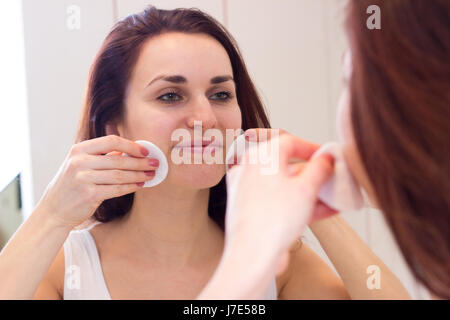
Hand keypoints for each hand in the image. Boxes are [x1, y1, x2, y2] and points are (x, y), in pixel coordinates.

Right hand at [34, 135, 158, 228]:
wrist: (54, 210)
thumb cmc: (72, 184)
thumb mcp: (81, 164)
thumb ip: (103, 155)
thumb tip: (130, 150)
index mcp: (79, 150)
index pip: (111, 141)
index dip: (131, 146)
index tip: (146, 151)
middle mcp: (79, 162)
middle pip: (118, 159)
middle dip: (140, 162)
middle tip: (155, 164)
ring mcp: (83, 179)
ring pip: (120, 175)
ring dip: (139, 175)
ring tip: (151, 175)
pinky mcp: (89, 195)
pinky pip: (116, 189)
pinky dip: (131, 187)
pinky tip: (140, 185)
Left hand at [224, 129, 336, 274]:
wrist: (252, 256)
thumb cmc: (271, 221)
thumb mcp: (306, 189)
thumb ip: (320, 169)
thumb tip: (325, 159)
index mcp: (259, 156)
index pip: (289, 142)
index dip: (313, 148)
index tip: (327, 156)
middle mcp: (249, 169)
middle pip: (286, 165)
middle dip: (314, 175)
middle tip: (331, 179)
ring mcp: (248, 190)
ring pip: (283, 185)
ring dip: (310, 192)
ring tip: (333, 200)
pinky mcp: (250, 209)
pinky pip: (276, 199)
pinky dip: (296, 203)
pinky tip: (321, 211)